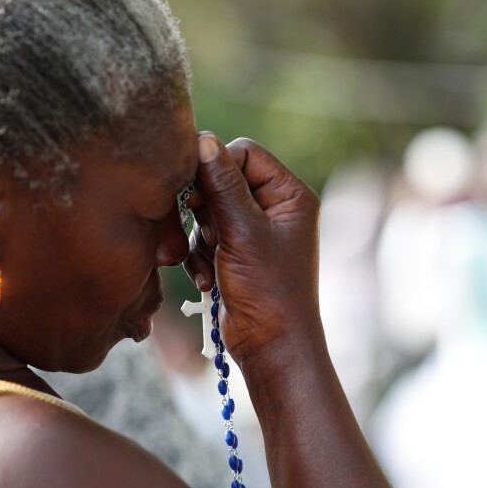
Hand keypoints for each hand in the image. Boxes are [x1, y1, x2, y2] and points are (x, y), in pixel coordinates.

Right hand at [183, 133, 322, 361]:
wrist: (270, 347)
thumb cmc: (268, 291)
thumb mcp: (242, 233)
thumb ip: (221, 185)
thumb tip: (202, 139)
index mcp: (289, 195)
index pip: (245, 153)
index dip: (217, 168)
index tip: (196, 193)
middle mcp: (275, 208)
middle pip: (222, 180)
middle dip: (207, 210)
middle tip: (210, 236)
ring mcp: (254, 231)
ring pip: (208, 210)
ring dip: (201, 237)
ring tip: (212, 264)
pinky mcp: (236, 253)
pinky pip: (204, 237)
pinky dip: (200, 256)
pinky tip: (207, 280)